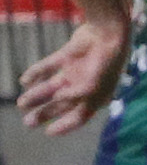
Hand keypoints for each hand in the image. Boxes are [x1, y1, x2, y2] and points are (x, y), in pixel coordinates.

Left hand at [17, 18, 126, 135]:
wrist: (108, 31)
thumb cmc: (105, 63)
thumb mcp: (91, 87)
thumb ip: (73, 96)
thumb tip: (57, 98)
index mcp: (96, 96)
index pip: (80, 116)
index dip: (65, 125)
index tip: (48, 132)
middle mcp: (85, 85)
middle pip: (62, 103)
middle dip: (46, 113)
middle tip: (28, 122)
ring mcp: (76, 70)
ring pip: (52, 86)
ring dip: (37, 95)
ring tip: (21, 104)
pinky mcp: (67, 55)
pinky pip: (48, 66)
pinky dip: (36, 73)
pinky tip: (24, 80)